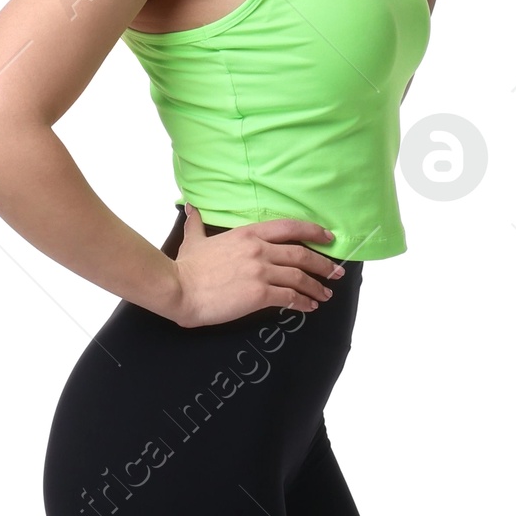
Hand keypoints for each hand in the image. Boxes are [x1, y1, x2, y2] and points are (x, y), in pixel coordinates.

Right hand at [164, 207, 344, 326]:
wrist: (179, 288)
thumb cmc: (186, 266)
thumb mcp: (194, 239)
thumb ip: (197, 223)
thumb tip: (191, 208)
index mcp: (248, 234)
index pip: (289, 227)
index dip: (313, 232)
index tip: (328, 238)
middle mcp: (259, 249)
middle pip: (301, 253)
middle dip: (323, 264)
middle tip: (336, 272)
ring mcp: (260, 271)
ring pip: (299, 277)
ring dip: (316, 286)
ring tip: (325, 295)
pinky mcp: (259, 294)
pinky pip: (289, 298)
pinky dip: (303, 303)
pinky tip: (309, 307)